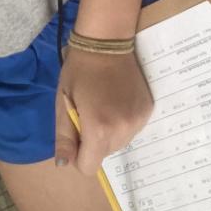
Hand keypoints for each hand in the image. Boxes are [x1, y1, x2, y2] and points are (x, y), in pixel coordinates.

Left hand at [54, 47, 152, 175]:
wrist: (106, 43)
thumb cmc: (78, 72)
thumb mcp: (63, 103)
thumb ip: (65, 138)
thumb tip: (65, 165)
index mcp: (98, 130)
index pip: (89, 167)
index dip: (78, 154)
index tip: (76, 134)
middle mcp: (122, 130)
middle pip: (104, 154)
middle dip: (93, 141)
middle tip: (88, 113)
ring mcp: (138, 121)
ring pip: (119, 143)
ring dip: (109, 132)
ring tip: (103, 105)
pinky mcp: (148, 111)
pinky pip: (132, 129)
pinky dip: (123, 122)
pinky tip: (117, 101)